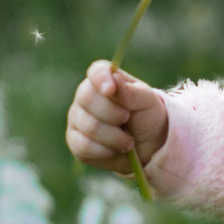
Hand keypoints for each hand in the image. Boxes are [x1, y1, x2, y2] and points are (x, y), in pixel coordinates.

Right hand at [66, 61, 168, 179]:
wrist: (148, 147)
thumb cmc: (146, 117)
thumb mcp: (146, 101)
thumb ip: (130, 91)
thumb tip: (114, 79)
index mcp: (104, 79)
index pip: (96, 71)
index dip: (101, 79)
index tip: (110, 90)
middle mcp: (85, 96)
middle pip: (87, 99)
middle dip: (113, 114)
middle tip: (128, 119)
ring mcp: (77, 119)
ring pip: (89, 127)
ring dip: (115, 137)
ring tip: (128, 141)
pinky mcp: (75, 142)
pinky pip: (84, 146)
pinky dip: (105, 151)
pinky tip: (114, 149)